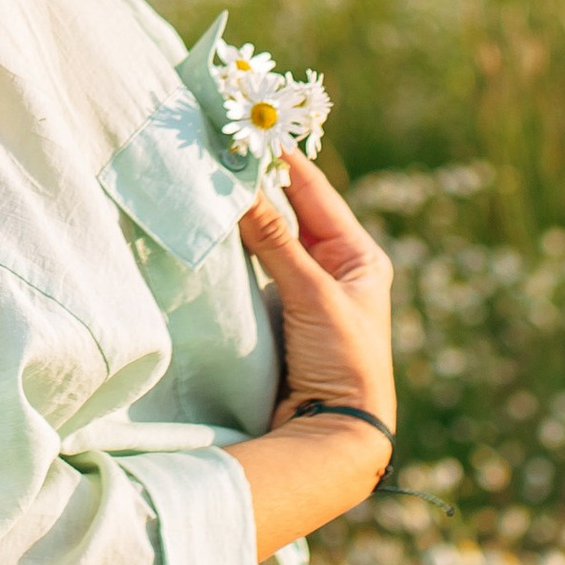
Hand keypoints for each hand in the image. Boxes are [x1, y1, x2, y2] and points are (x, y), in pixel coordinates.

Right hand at [230, 151, 396, 557]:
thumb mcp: (313, 295)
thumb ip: (277, 241)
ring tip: (205, 181)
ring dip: (240, 218)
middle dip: (255, 184)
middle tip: (216, 150)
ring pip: (266, 241)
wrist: (334, 435)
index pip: (315, 192)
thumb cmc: (344, 361)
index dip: (282, 160)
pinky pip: (252, 272)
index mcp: (358, 257)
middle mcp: (333, 269)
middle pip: (288, 212)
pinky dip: (232, 252)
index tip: (248, 129)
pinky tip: (207, 232)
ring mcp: (302, 292)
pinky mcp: (276, 316)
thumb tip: (243, 186)